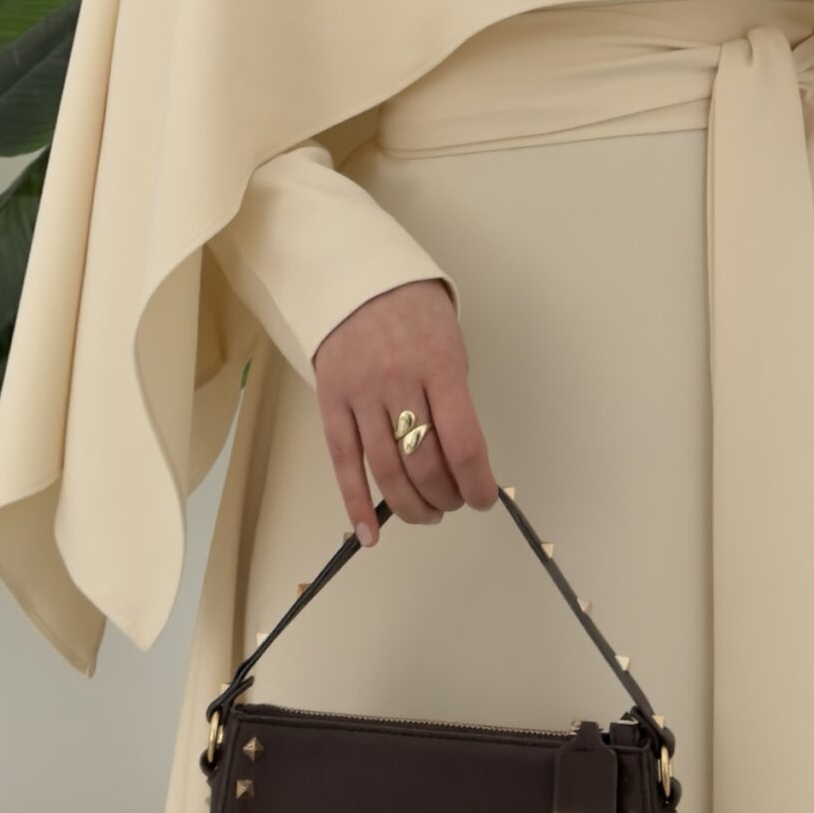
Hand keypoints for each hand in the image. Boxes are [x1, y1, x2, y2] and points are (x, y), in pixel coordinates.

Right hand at [312, 278, 499, 543]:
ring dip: (410, 505)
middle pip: (423, 463)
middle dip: (445, 496)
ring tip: (427, 512)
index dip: (476, 484)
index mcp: (440, 368)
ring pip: (385, 470)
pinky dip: (356, 504)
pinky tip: (370, 533)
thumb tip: (463, 462)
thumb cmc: (415, 313)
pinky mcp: (330, 402)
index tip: (483, 498)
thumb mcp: (450, 347)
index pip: (463, 444)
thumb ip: (454, 401)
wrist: (357, 279)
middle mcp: (399, 383)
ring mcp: (361, 395)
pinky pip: (343, 462)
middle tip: (453, 502)